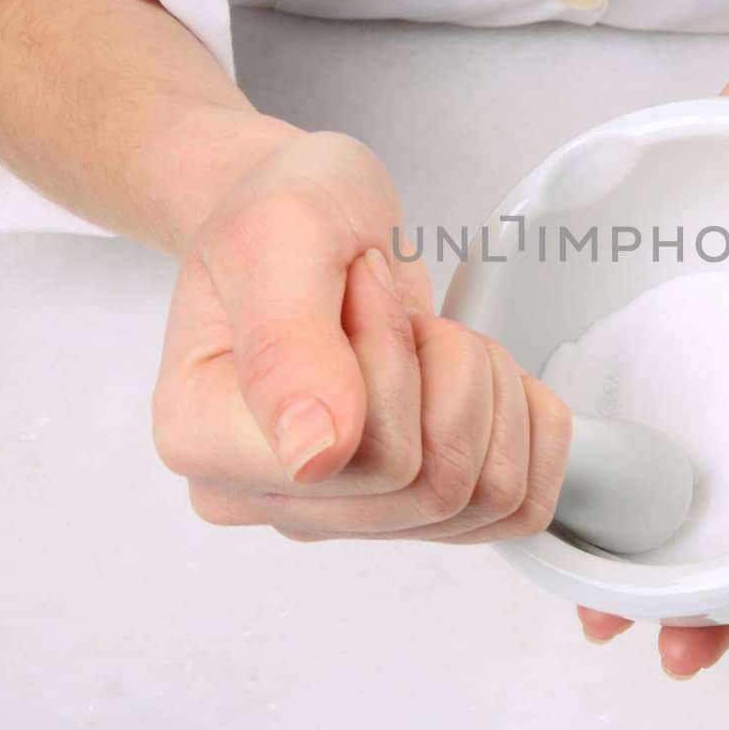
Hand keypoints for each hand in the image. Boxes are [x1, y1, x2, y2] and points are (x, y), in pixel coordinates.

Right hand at [152, 128, 571, 542]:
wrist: (310, 219)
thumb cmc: (282, 212)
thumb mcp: (274, 233)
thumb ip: (285, 343)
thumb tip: (314, 456)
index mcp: (203, 440)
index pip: (360, 456)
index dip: (392, 356)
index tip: (359, 285)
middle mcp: (265, 499)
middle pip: (431, 486)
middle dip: (448, 371)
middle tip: (400, 310)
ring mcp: (341, 517)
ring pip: (484, 498)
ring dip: (486, 392)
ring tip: (429, 339)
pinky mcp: (410, 516)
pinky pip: (520, 508)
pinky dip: (526, 428)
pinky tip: (478, 376)